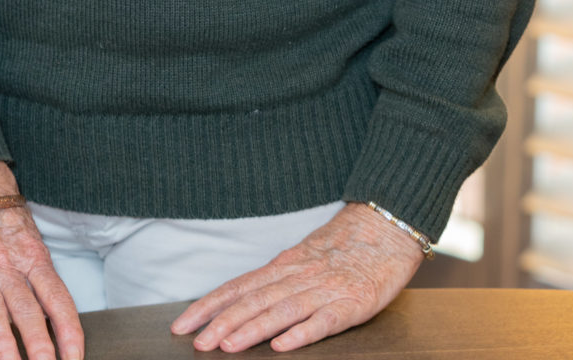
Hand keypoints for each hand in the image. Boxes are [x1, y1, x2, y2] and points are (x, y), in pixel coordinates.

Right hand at [0, 160, 83, 359]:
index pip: (57, 297)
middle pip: (27, 308)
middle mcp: (7, 263)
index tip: (76, 357)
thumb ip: (37, 272)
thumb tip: (56, 313)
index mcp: (32, 255)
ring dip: (3, 344)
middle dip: (39, 344)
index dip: (69, 329)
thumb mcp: (28, 236)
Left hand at [170, 201, 423, 352]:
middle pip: (255, 299)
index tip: (183, 324)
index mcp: (286, 264)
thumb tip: (241, 300)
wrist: (389, 227)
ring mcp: (326, 290)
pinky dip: (301, 333)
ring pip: (282, 310)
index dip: (210, 305)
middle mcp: (300, 275)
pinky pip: (324, 321)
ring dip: (253, 329)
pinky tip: (283, 346)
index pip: (240, 286)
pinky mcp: (353, 304)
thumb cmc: (347, 246)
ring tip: (228, 346)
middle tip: (197, 342)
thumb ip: (278, 278)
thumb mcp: (305, 257)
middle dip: (223, 321)